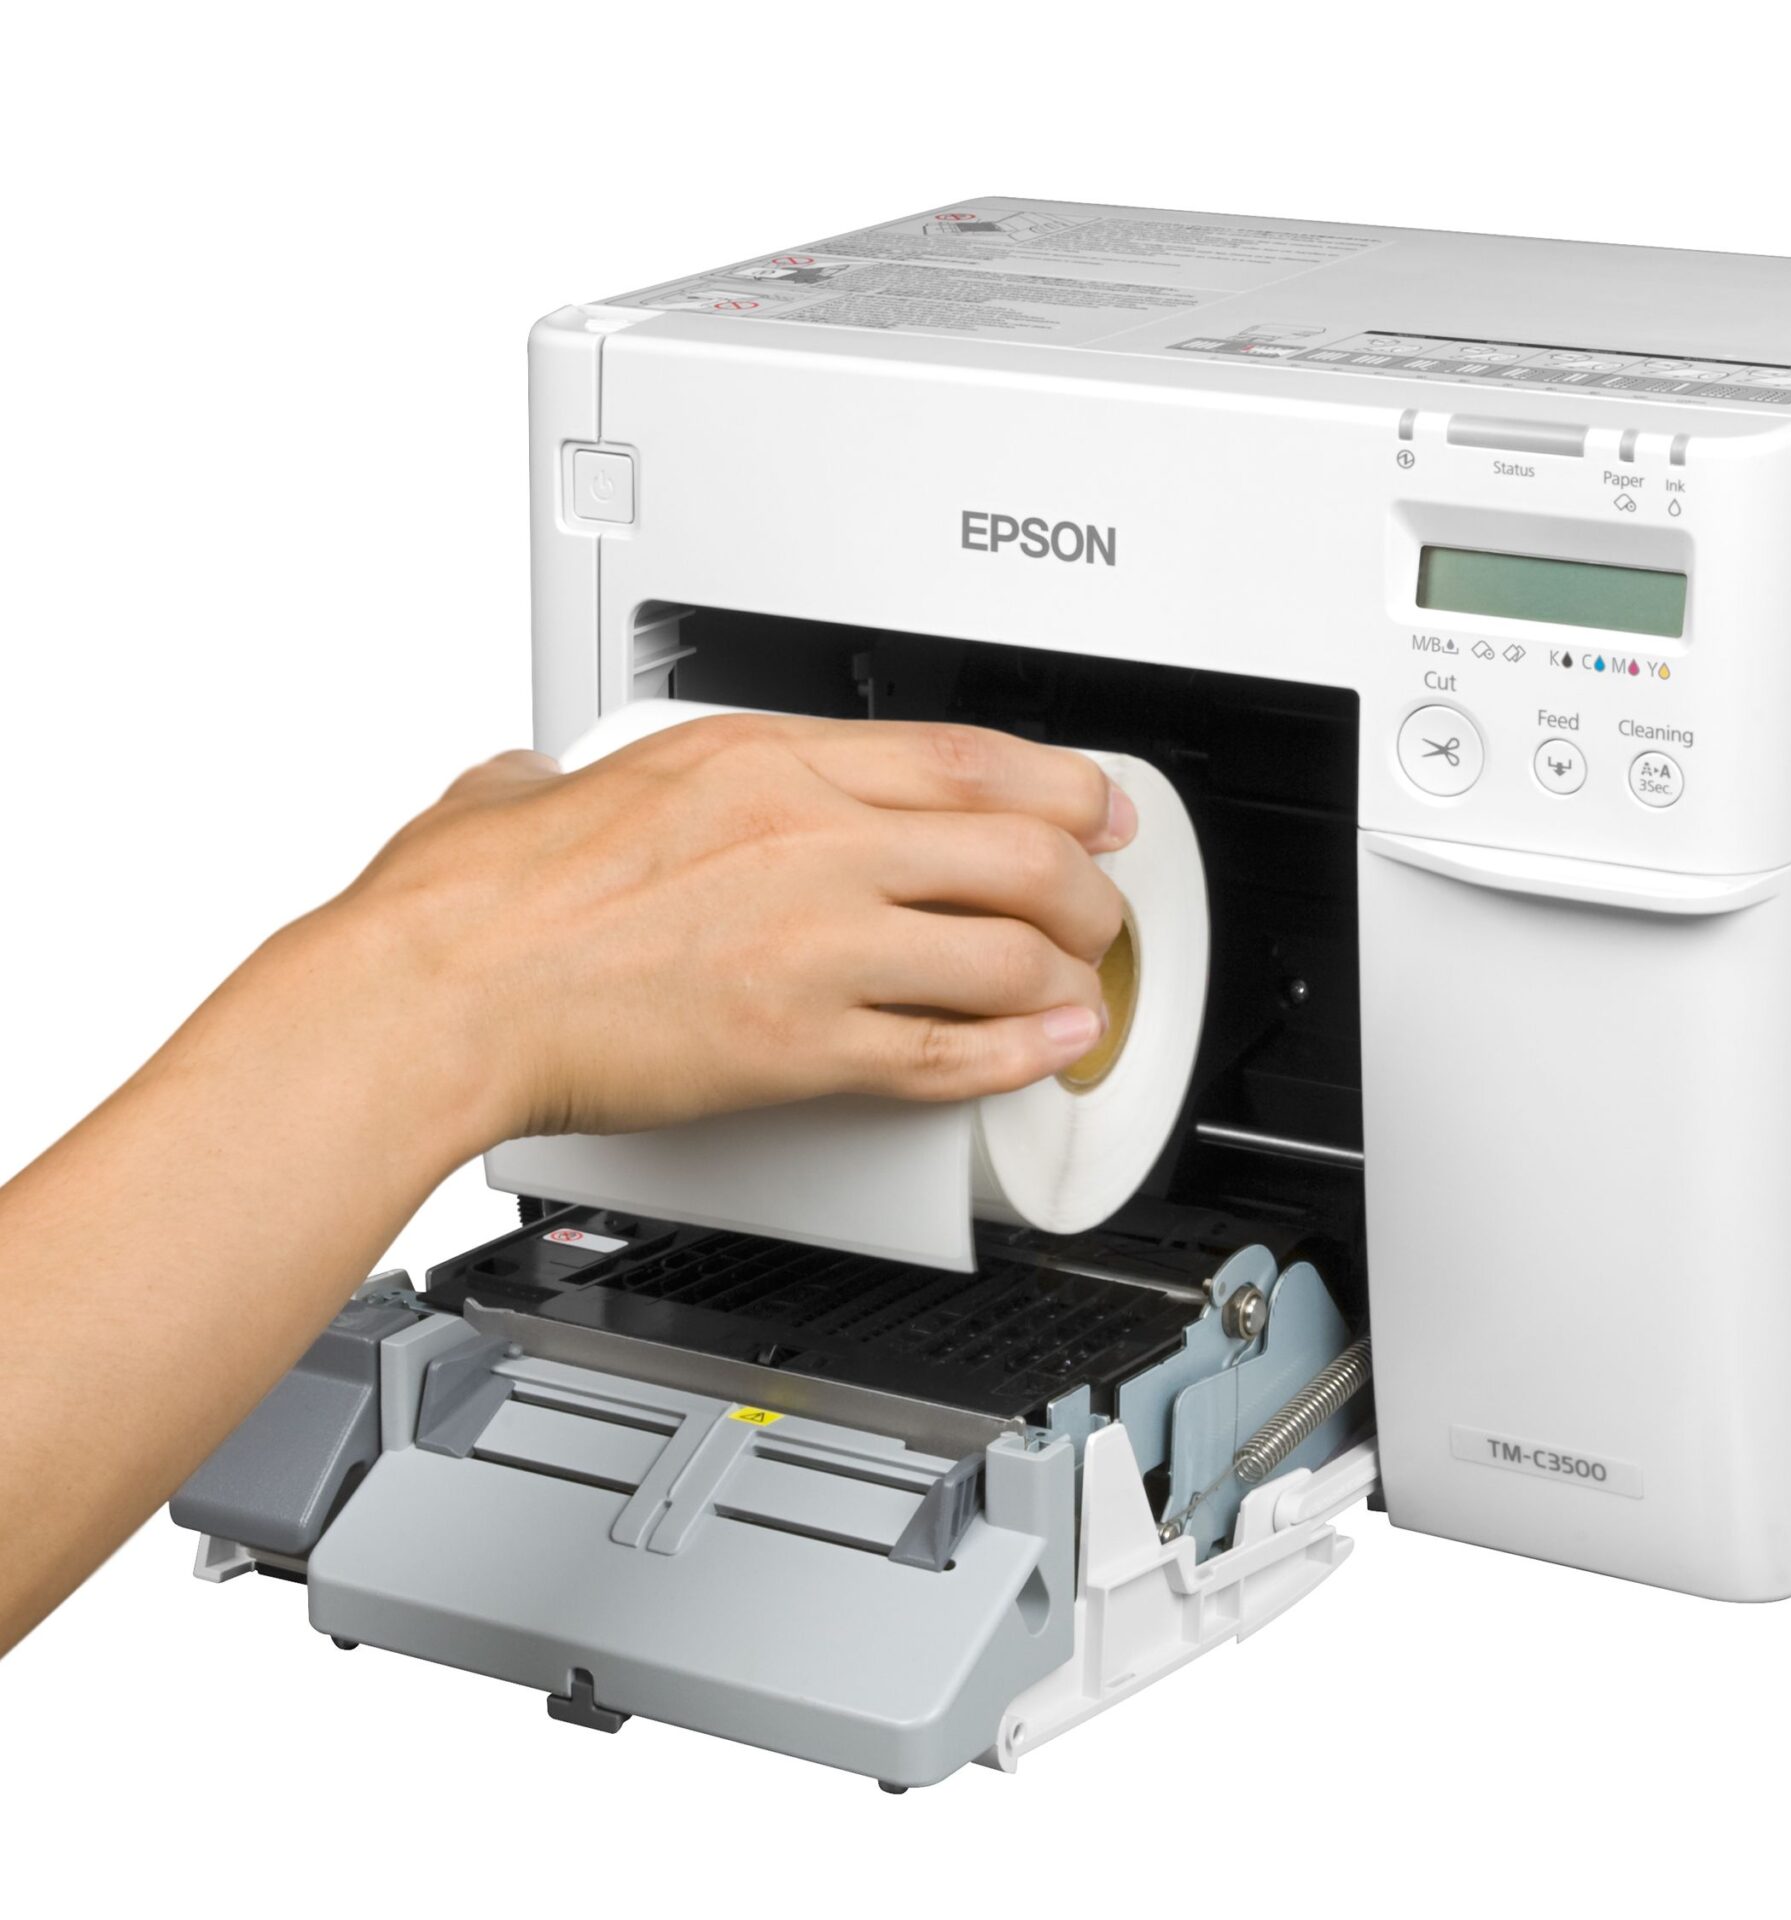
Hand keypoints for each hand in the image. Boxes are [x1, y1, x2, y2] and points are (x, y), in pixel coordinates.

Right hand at [303, 710, 1135, 1147]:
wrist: (436, 997)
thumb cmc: (469, 906)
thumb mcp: (529, 787)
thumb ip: (555, 774)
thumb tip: (531, 777)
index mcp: (755, 759)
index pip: (959, 757)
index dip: (1057, 785)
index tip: (1094, 805)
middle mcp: (806, 838)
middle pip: (1016, 849)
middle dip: (1085, 887)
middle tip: (1103, 912)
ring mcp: (814, 941)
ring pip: (1006, 950)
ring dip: (1068, 976)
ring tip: (1084, 993)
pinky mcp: (801, 1043)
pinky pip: (950, 1051)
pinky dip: (1020, 1054)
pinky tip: (1048, 1051)